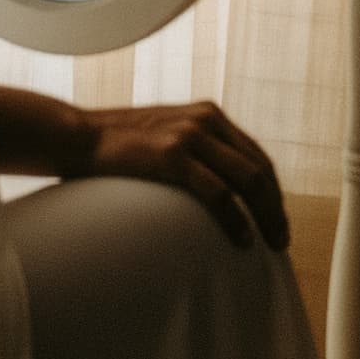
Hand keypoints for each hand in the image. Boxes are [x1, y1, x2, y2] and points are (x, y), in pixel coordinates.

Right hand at [84, 99, 288, 248]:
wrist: (78, 137)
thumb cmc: (118, 147)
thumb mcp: (166, 137)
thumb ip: (194, 151)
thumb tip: (218, 190)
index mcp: (207, 114)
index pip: (256, 156)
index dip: (272, 191)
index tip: (276, 220)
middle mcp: (205, 119)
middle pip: (259, 168)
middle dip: (275, 207)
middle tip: (280, 240)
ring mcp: (189, 134)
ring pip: (248, 180)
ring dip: (265, 215)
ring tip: (270, 243)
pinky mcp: (173, 154)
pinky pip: (220, 193)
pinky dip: (237, 219)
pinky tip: (242, 239)